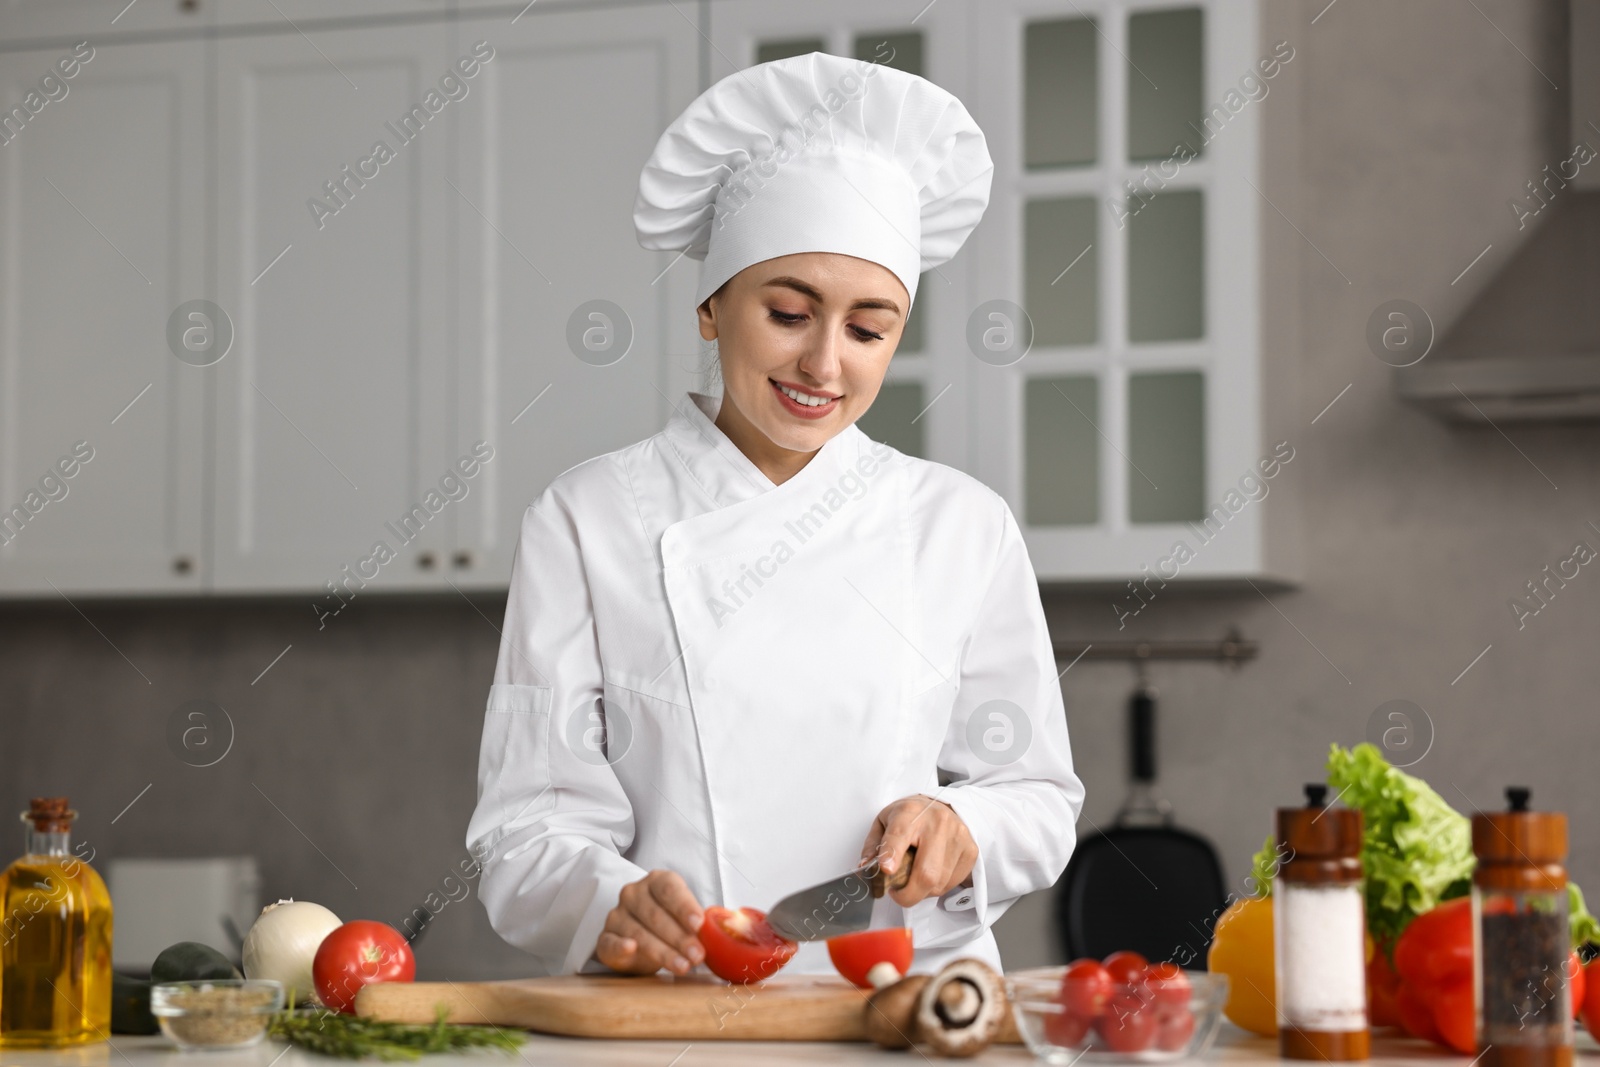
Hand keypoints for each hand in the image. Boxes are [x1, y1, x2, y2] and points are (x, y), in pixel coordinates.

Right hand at [594, 870, 705, 975]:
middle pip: (656, 914)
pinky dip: (620, 946)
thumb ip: (701, 922)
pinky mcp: (605, 937)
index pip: (669, 889)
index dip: (684, 906)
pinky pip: (610, 942)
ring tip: (683, 966)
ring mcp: (617, 915)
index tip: (699, 924)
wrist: (639, 938)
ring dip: (662, 951)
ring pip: (639, 932)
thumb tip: (726, 929)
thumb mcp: (686, 917)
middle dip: (679, 937)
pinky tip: (631, 949)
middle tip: (697, 956)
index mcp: (656, 881)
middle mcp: (633, 894)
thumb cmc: (669, 924)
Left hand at [860, 794, 977, 907]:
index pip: (900, 834)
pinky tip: (932, 873)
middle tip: (898, 894)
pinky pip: (952, 883)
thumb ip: (873, 845)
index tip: (886, 869)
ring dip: (923, 891)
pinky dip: (938, 887)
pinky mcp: (970, 851)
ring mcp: (958, 837)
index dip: (892, 854)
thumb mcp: (884, 821)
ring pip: (939, 884)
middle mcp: (937, 823)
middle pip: (926, 873)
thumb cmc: (911, 816)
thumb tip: (867, 868)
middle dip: (908, 894)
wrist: (942, 805)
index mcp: (909, 813)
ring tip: (915, 878)